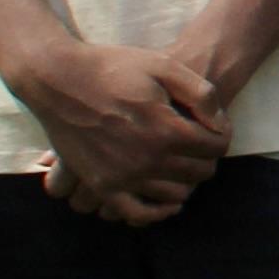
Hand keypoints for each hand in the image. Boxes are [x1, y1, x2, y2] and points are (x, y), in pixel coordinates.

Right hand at [19, 38, 228, 225]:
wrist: (57, 78)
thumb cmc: (112, 68)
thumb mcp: (164, 66)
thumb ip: (201, 93)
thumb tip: (219, 123)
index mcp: (167, 130)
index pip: (216, 147)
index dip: (222, 135)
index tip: (215, 128)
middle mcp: (147, 160)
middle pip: (199, 172)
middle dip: (207, 158)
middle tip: (200, 145)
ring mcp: (123, 177)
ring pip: (175, 194)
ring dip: (186, 180)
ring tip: (182, 163)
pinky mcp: (101, 185)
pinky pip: (136, 212)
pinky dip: (156, 211)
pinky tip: (166, 200)